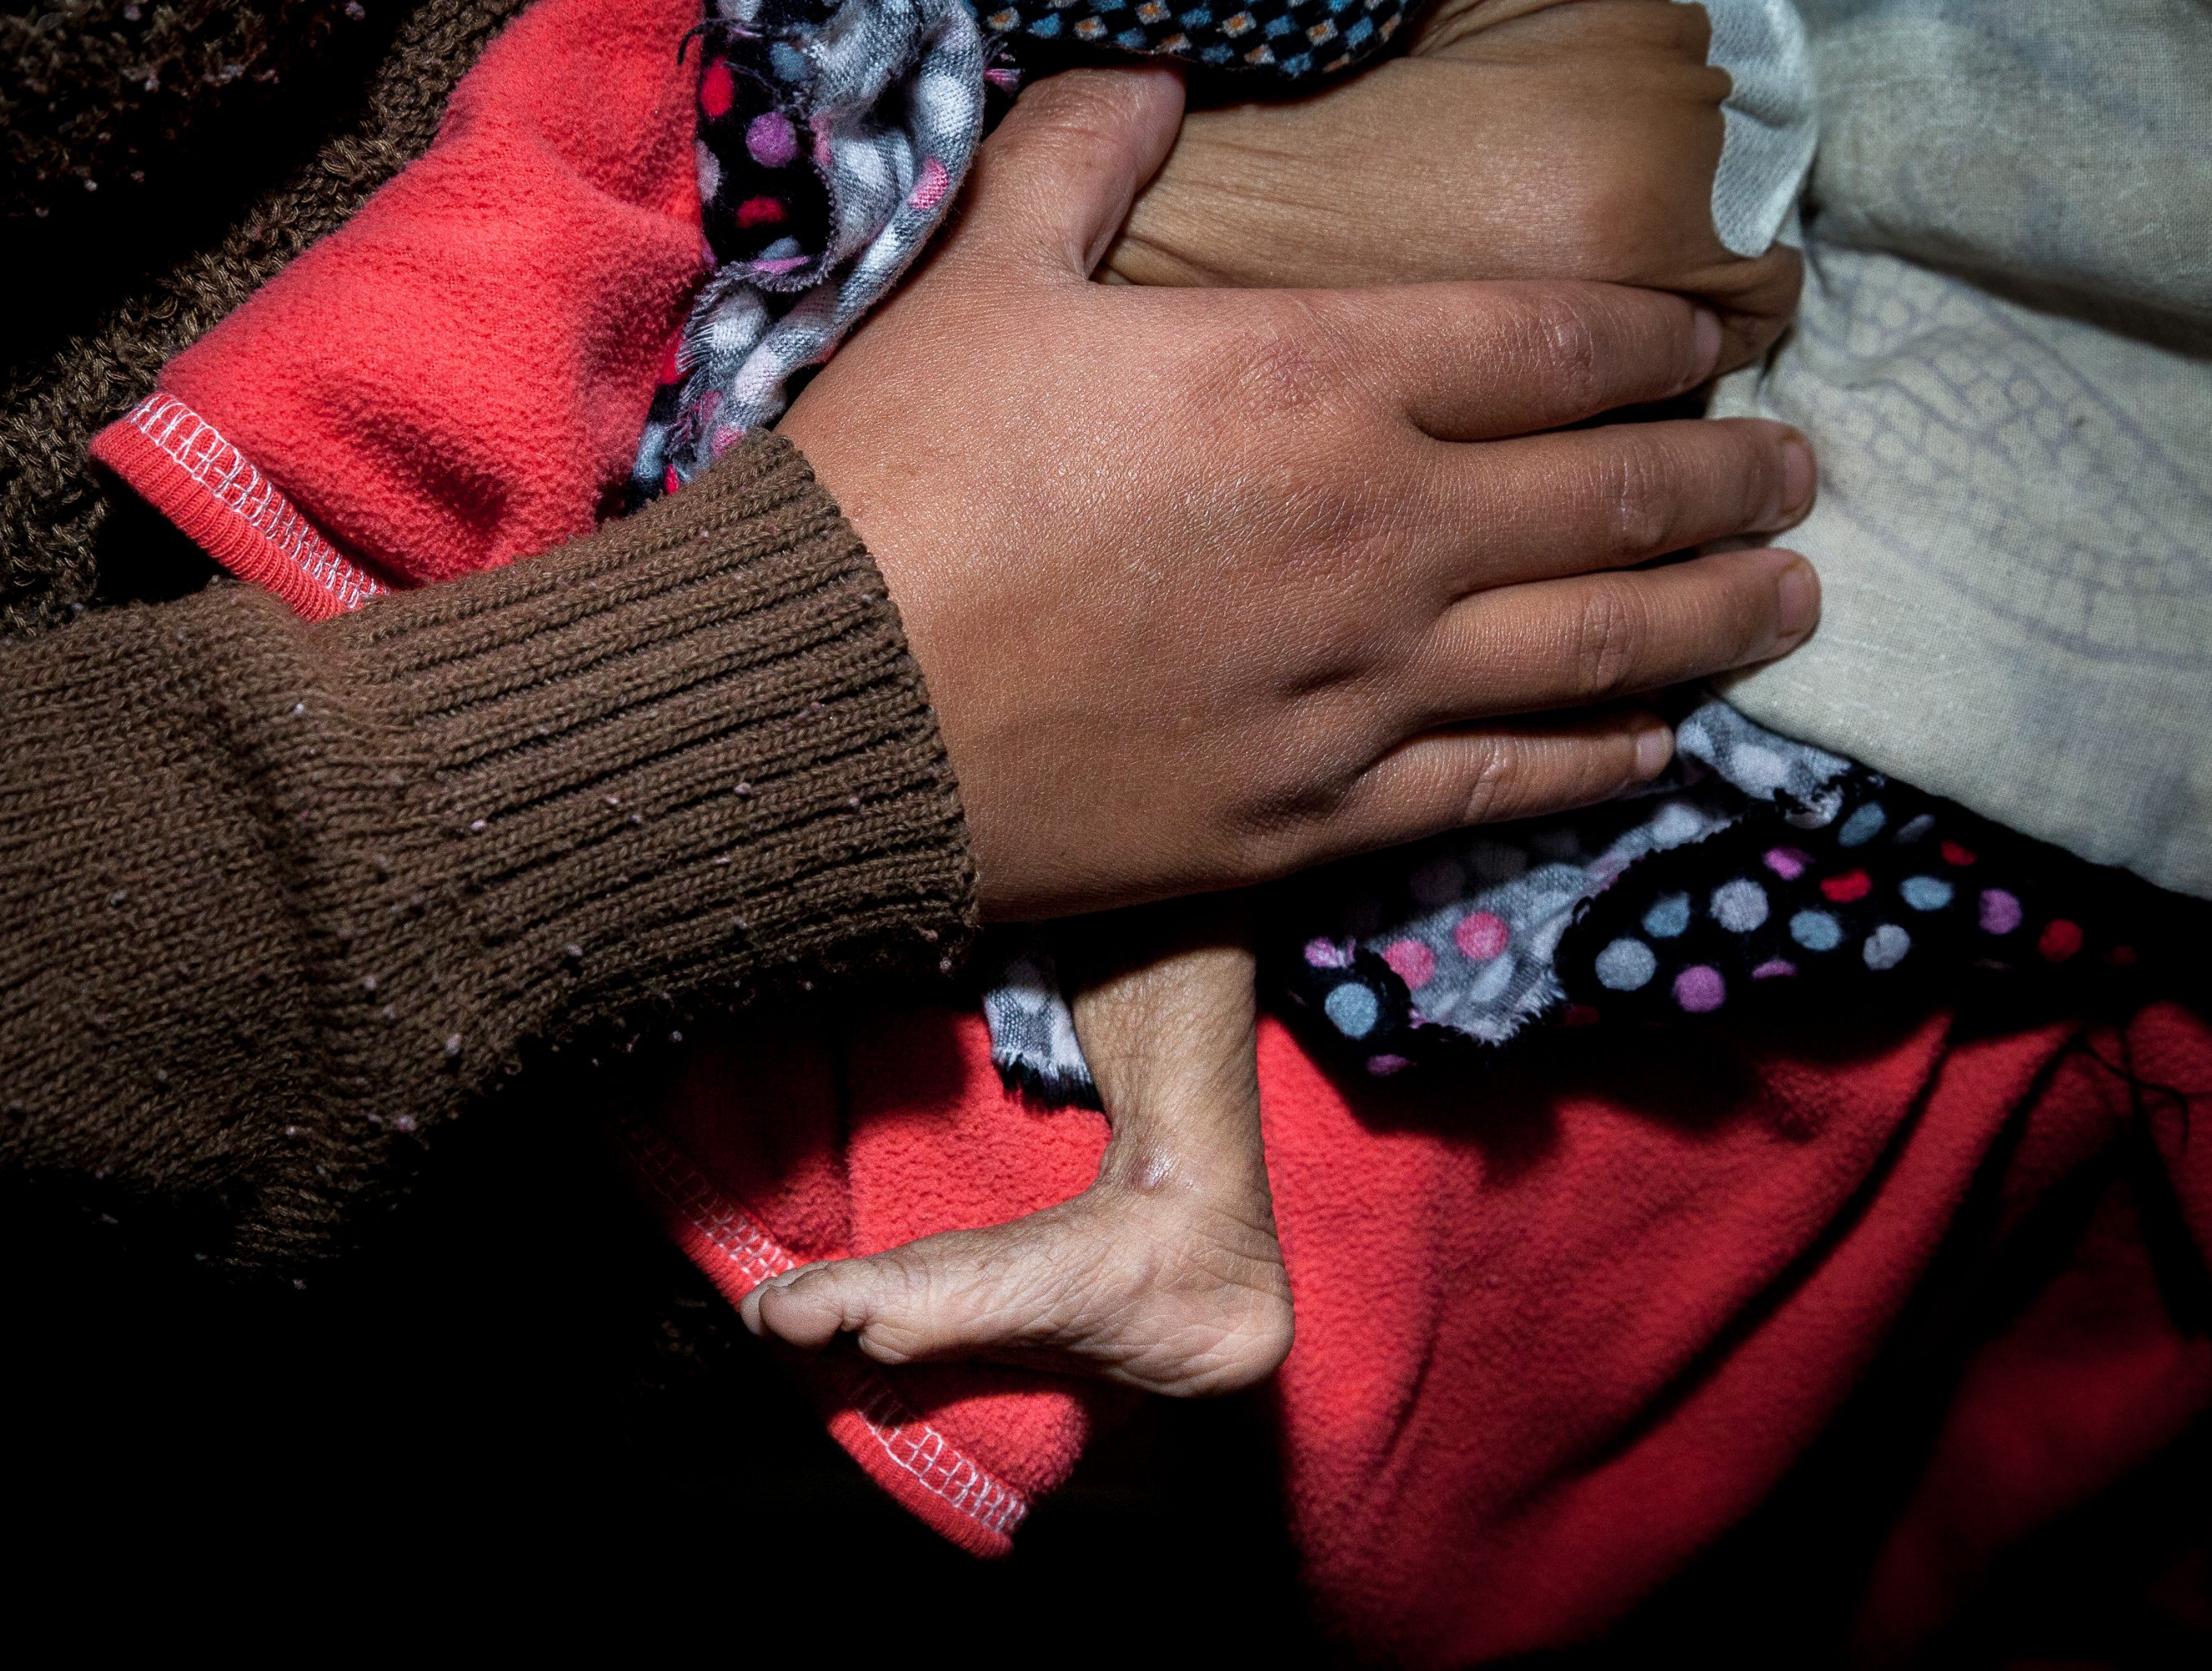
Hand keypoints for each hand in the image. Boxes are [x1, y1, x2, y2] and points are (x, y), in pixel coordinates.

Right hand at [778, 67, 1817, 920]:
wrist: (817, 714)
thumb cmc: (894, 486)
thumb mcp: (981, 278)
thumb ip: (1085, 158)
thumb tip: (1152, 78)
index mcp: (1311, 378)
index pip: (1552, 339)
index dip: (1658, 336)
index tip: (1714, 344)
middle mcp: (1380, 533)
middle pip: (1618, 496)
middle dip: (1733, 475)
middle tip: (1800, 469)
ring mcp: (1363, 690)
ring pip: (1601, 648)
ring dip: (1717, 617)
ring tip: (1790, 598)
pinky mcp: (1316, 819)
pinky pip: (1506, 786)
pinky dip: (1605, 761)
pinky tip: (1660, 746)